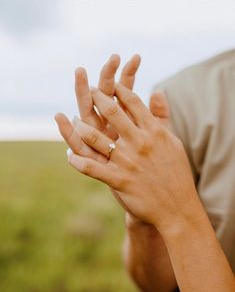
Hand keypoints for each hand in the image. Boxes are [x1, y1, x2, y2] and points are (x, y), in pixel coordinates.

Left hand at [57, 82, 196, 230]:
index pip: (132, 101)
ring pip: (95, 138)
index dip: (118, 89)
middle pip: (112, 112)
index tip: (109, 84)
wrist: (177, 207)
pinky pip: (90, 168)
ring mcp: (127, 161)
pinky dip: (76, 161)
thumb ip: (163, 115)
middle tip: (88, 90)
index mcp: (154, 131)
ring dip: (80, 127)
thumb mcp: (173, 140)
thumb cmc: (176, 172)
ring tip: (74, 121)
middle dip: (97, 97)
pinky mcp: (119, 180)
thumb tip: (158, 90)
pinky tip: (69, 155)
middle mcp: (140, 142)